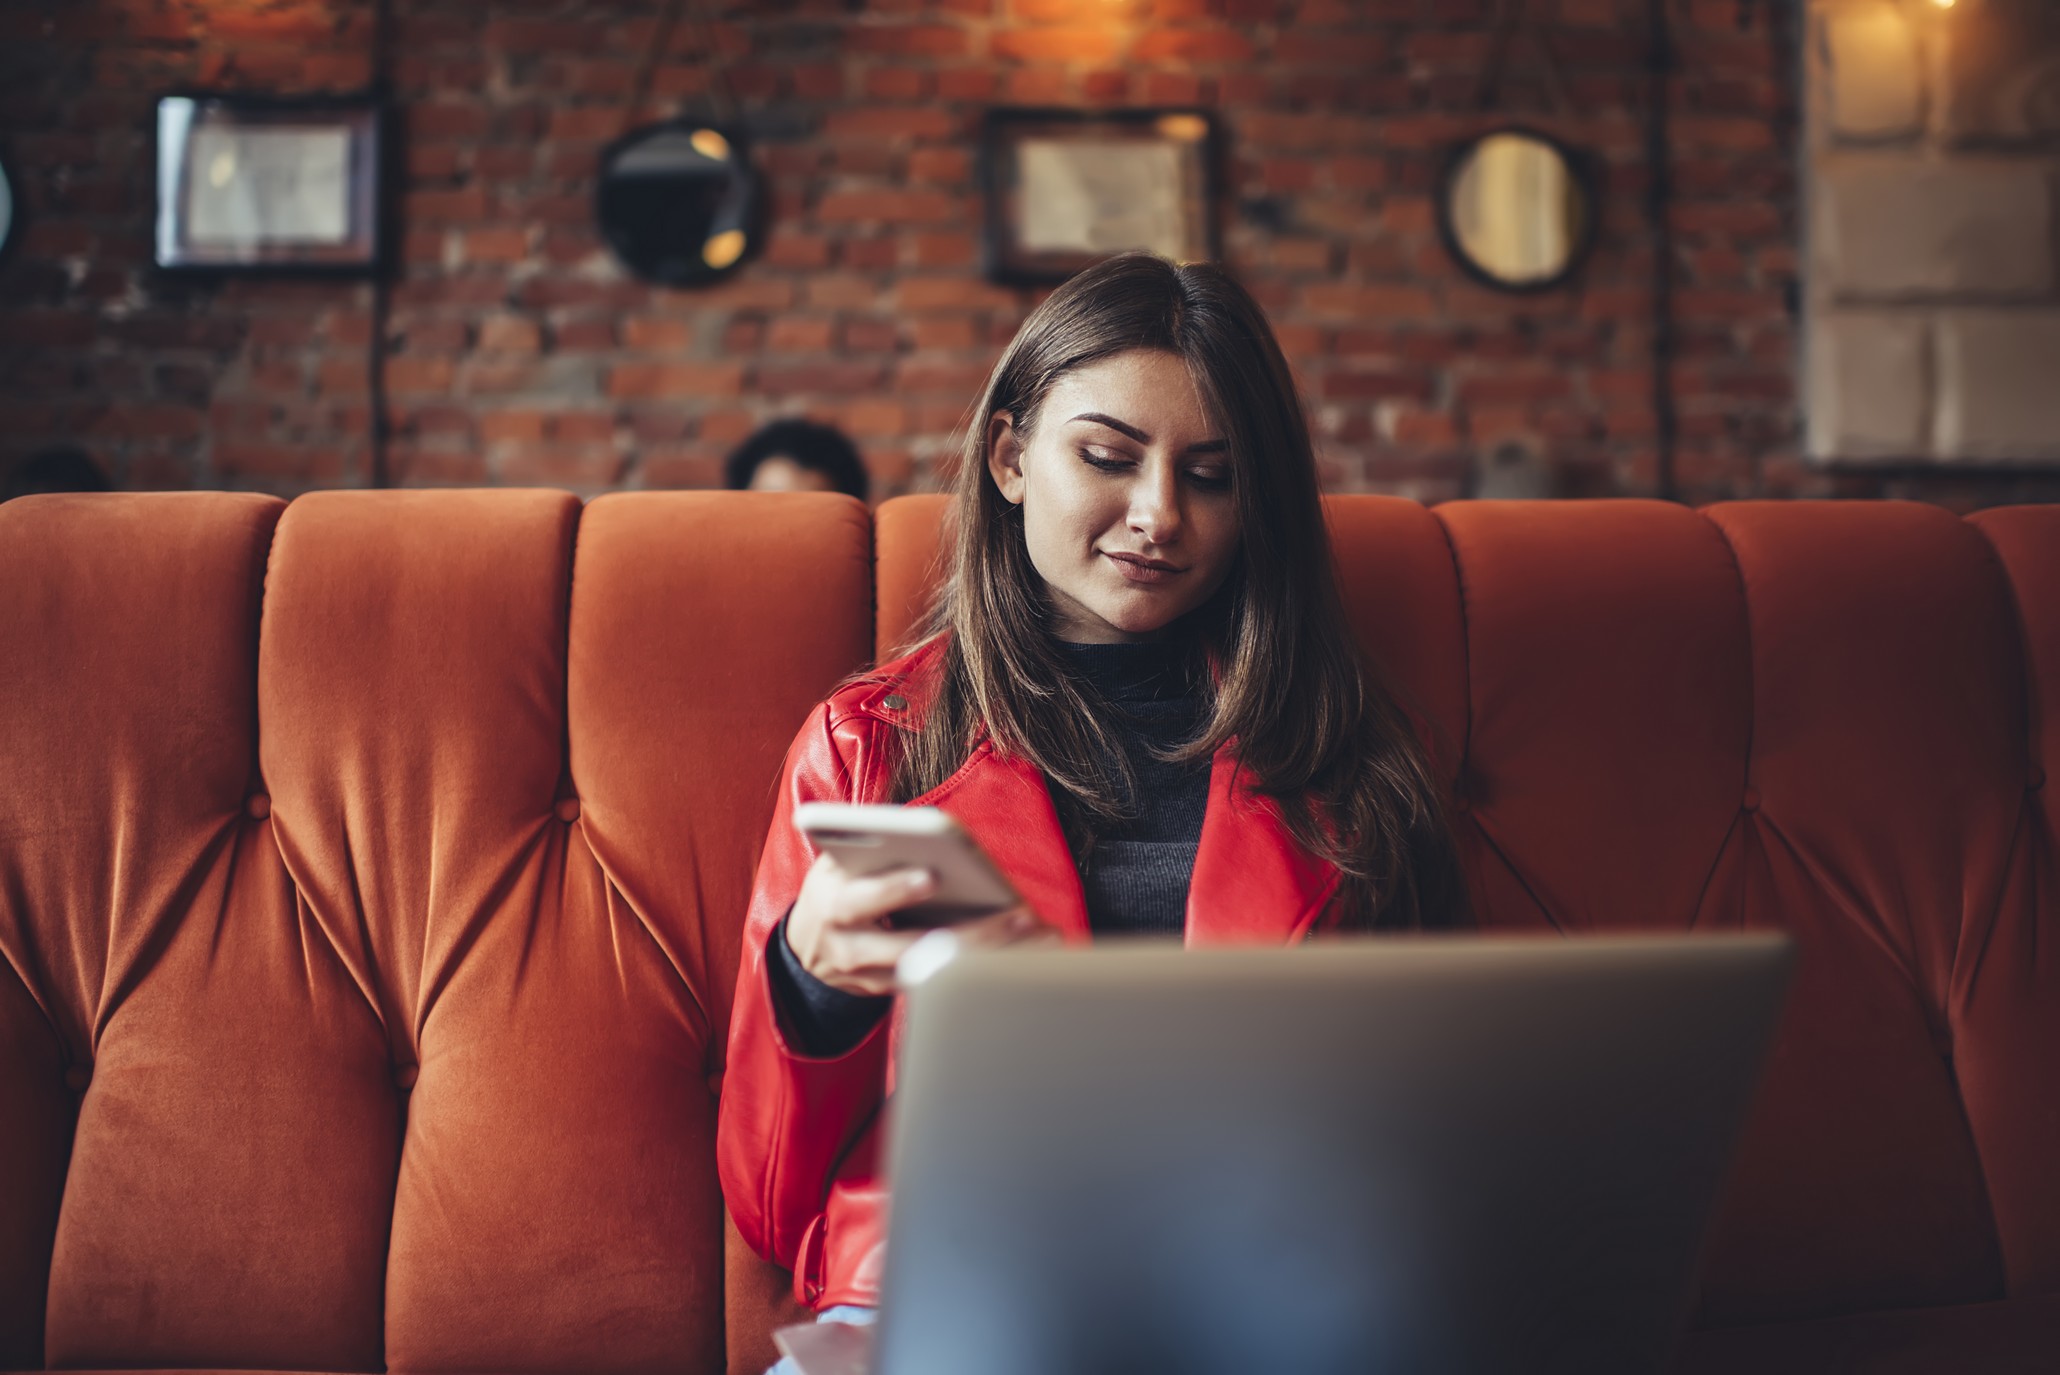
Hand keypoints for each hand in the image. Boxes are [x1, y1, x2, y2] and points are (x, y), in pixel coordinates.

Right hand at [785, 852, 1056, 996]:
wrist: (809, 949)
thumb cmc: (835, 890)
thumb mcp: (835, 864)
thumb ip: (866, 846)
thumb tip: (919, 827)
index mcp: (834, 907)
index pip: (861, 900)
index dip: (894, 889)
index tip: (932, 875)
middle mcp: (853, 950)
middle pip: (914, 948)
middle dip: (968, 934)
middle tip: (1016, 915)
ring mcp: (877, 978)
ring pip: (939, 972)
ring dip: (991, 955)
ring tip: (1038, 933)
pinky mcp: (900, 992)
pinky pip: (947, 983)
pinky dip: (987, 968)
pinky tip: (1027, 952)